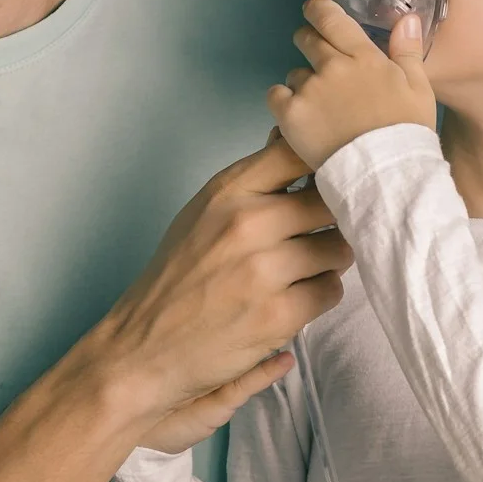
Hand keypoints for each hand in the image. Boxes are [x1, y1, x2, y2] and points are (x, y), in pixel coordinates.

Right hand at [84, 136, 351, 433]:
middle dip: (332, 218)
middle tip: (319, 233)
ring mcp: (263, 270)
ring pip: (338, 248)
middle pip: (330, 201)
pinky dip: (319, 295)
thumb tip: (288, 135)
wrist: (144, 346)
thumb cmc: (178, 276)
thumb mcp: (203, 212)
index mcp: (227, 192)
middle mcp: (246, 224)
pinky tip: (294, 299)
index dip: (322, 161)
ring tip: (304, 270)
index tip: (327, 175)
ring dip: (329, 260)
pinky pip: (331, 290)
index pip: (297, 152)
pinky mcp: (277, 315)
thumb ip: (251, 180)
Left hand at [266, 0, 434, 170]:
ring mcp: (309, 90)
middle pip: (306, 39)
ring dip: (302, 83)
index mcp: (364, 57)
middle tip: (318, 65)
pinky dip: (284, 103)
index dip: (317, 9)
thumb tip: (407, 18)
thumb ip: (408, 51)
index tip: (312, 10)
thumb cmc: (407, 133)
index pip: (331, 19)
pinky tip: (299, 117)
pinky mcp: (291, 115)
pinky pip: (276, 96)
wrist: (385, 174)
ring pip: (294, 73)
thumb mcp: (419, 89)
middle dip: (308, 44)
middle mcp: (333, 67)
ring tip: (318, 107)